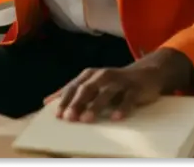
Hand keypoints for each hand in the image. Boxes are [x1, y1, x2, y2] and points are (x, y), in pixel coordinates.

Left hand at [46, 65, 165, 122]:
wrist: (146, 73)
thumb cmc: (113, 83)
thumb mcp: (92, 84)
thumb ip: (72, 92)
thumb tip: (47, 101)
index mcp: (90, 75)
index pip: (74, 87)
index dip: (65, 100)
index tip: (58, 115)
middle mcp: (103, 75)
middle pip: (88, 89)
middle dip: (77, 103)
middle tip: (70, 118)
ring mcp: (119, 81)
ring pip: (106, 93)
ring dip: (96, 106)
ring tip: (87, 119)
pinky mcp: (135, 88)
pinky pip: (128, 99)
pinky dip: (121, 108)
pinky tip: (115, 118)